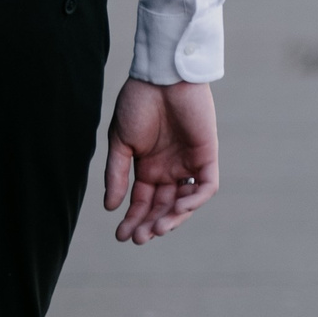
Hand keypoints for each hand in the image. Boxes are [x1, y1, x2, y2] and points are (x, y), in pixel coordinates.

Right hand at [103, 78, 218, 243]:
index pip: (142, 201)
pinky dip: (194, 200)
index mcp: (147, 167)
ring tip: (157, 230)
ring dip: (172, 219)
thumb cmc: (138, 104)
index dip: (133, 219)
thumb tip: (110, 207)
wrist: (161, 78)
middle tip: (139, 238)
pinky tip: (178, 210)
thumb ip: (116, 175)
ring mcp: (189, 163)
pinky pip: (206, 186)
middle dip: (151, 224)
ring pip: (185, 202)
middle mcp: (169, 169)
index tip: (120, 235)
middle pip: (163, 206)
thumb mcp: (120, 143)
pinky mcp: (207, 155)